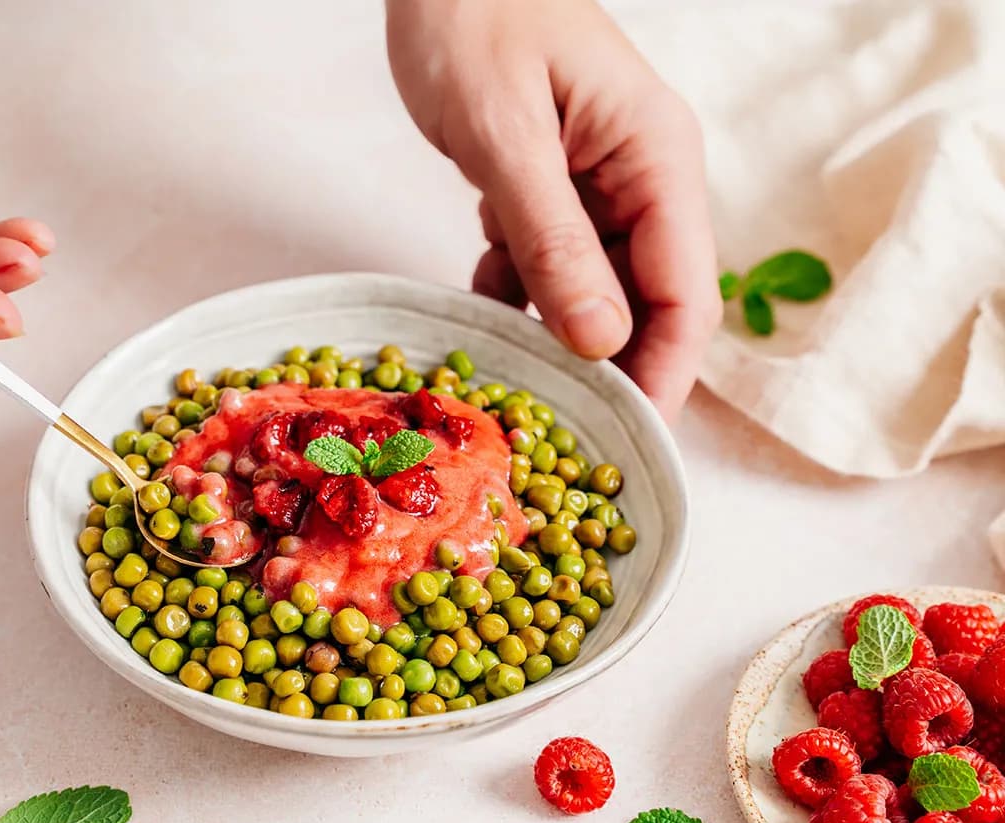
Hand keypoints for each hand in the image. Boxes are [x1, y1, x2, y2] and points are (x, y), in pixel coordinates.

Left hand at [386, 0, 719, 418]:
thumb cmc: (473, 17)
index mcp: (656, 159)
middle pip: (642, 303)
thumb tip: (602, 342)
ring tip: (512, 393)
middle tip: (560, 440)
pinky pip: (542, 263)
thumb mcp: (506, 134)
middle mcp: (638, 179)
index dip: (662, 376)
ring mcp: (593, 186)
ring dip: (551, 338)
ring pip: (589, 290)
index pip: (685, 294)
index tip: (629, 444)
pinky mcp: (547, 189)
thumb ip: (553, 239)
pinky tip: (477, 313)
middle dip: (605, 372)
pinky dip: (512, 293)